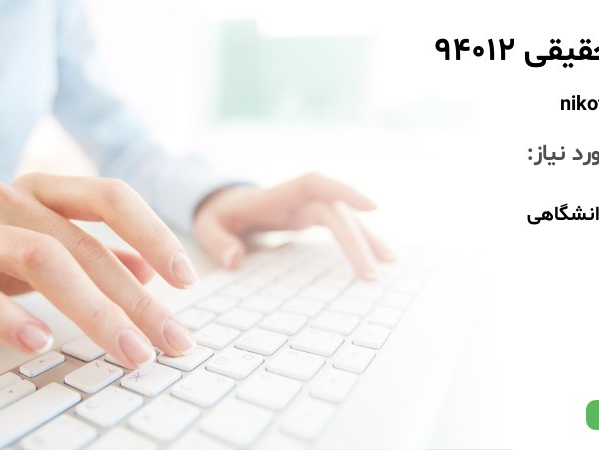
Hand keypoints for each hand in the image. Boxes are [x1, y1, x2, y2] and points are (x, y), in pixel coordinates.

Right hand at [0, 173, 197, 366]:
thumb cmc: (2, 253)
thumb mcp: (56, 247)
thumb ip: (102, 254)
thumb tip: (153, 273)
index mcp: (47, 190)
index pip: (111, 197)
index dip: (154, 233)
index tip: (187, 279)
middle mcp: (10, 198)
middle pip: (82, 244)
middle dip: (133, 298)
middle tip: (166, 338)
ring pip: (37, 259)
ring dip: (90, 309)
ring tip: (124, 348)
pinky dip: (5, 318)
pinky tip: (39, 342)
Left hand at [193, 172, 394, 277]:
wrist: (224, 204)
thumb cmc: (219, 214)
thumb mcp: (207, 226)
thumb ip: (217, 241)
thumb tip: (235, 259)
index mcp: (278, 194)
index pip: (316, 184)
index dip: (344, 191)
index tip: (373, 207)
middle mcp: (300, 197)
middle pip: (336, 211)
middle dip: (357, 239)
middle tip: (372, 273)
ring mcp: (309, 207)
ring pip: (346, 218)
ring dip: (368, 238)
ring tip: (390, 262)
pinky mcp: (314, 218)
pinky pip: (342, 226)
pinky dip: (359, 241)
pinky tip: (377, 258)